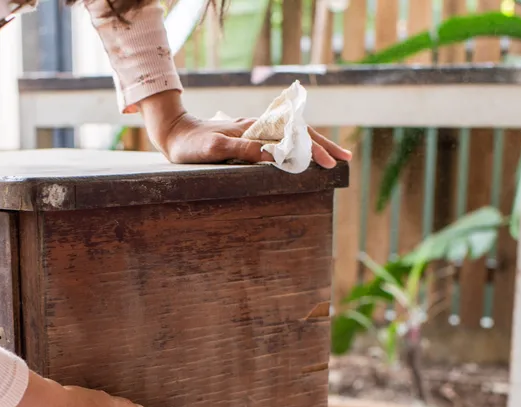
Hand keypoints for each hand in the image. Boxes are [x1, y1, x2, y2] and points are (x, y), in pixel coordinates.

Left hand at [139, 90, 351, 167]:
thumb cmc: (191, 145)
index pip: (293, 137)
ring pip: (292, 136)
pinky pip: (279, 141)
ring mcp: (254, 132)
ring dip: (313, 146)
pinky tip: (304, 155)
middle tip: (346, 160)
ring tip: (332, 158)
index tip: (329, 164)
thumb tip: (273, 155)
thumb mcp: (215, 149)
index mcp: (254, 129)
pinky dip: (297, 147)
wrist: (175, 133)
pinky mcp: (248, 138)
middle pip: (299, 133)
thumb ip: (243, 151)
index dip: (313, 150)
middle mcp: (258, 128)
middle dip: (323, 146)